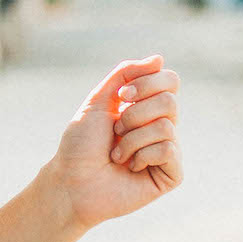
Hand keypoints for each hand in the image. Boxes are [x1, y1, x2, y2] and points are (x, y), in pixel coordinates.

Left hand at [49, 53, 182, 229]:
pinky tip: (130, 168)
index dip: (148, 83)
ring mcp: (168, 151)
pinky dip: (142, 155)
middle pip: (170, 100)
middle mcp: (160, 126)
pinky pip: (168, 150)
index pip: (169, 81)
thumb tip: (159, 59)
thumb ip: (125, 75)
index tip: (121, 97)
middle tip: (116, 130)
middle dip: (135, 114)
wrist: (71, 182)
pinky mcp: (171, 174)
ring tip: (117, 154)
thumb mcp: (99, 101)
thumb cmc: (80, 145)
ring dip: (132, 139)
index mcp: (146, 107)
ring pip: (167, 126)